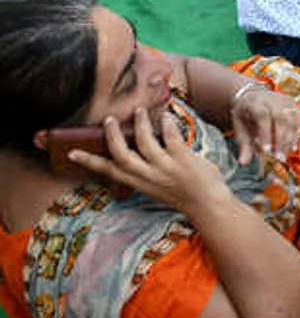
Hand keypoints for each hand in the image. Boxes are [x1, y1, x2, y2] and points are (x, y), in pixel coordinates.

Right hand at [68, 109, 232, 214]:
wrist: (209, 206)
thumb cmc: (186, 194)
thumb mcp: (158, 187)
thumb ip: (147, 172)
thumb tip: (139, 147)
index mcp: (140, 184)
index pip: (110, 172)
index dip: (90, 162)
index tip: (72, 153)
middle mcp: (149, 177)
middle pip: (121, 155)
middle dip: (112, 136)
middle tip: (109, 120)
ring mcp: (165, 168)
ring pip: (144, 142)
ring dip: (140, 123)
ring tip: (139, 111)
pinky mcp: (183, 159)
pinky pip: (170, 136)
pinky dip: (166, 123)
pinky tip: (166, 115)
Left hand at [231, 85, 299, 164]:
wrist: (254, 95)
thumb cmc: (246, 114)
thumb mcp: (239, 126)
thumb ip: (243, 144)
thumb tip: (243, 162)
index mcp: (255, 102)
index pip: (262, 116)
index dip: (266, 133)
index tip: (267, 151)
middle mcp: (272, 99)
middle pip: (281, 117)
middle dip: (281, 139)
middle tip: (279, 157)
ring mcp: (285, 101)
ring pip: (292, 119)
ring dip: (290, 139)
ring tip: (285, 154)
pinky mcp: (294, 104)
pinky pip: (299, 120)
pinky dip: (297, 134)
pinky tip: (292, 146)